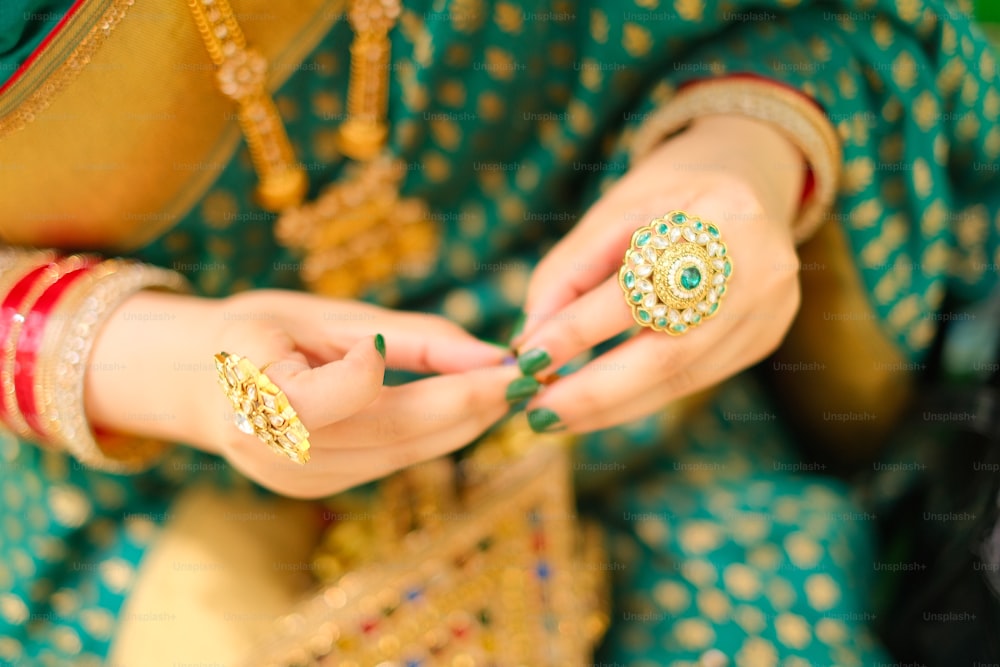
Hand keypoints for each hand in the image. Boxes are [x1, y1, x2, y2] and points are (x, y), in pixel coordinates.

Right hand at [87, 289, 516, 496]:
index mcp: (256, 390)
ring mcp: (290, 478)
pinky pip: (387, 462)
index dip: (437, 378)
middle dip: (473, 405)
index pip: (360, 392)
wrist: (189, 377)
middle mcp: (270, 447)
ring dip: (463, 424)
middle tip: (530, 377)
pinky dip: (431, 436)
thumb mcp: (328, 314)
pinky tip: (464, 410)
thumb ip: (412, 337)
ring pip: (401, 455)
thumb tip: (493, 354)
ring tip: (509, 389)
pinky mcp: (309, 489)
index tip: (496, 357)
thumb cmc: (255, 329)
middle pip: (395, 432)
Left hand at [511, 114, 806, 432]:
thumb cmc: (672, 190)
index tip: (526, 359)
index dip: (577, 330)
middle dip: (594, 391)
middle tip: (536, 412)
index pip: (637, 288)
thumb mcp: (616, 208)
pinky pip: (696, 379)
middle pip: (670, 352)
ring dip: (611, 406)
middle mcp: (760, 268)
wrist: (754, 174)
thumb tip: (527, 341)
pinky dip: (640, 396)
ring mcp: (772, 309)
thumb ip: (569, 271)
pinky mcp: (767, 336)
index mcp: (722, 216)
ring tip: (554, 416)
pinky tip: (597, 406)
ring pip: (682, 378)